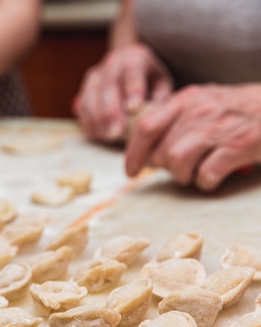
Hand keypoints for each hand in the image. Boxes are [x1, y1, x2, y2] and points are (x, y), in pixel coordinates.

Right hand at [74, 44, 172, 142]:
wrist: (130, 68)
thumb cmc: (150, 81)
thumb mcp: (162, 84)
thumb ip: (160, 99)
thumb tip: (156, 117)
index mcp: (135, 57)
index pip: (132, 70)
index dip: (132, 89)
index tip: (134, 109)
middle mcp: (112, 63)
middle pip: (107, 86)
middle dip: (110, 111)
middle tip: (116, 132)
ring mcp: (95, 76)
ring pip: (90, 97)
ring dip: (97, 120)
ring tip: (108, 137)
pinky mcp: (84, 90)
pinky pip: (82, 107)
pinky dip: (89, 122)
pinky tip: (99, 135)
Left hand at [125, 84, 260, 190]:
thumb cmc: (238, 111)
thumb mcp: (204, 104)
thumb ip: (175, 121)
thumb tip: (148, 153)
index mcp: (186, 99)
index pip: (146, 127)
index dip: (133, 154)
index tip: (130, 172)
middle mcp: (200, 110)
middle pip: (162, 151)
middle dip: (166, 168)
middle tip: (181, 170)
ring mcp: (221, 127)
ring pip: (178, 161)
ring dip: (183, 176)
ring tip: (195, 175)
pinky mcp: (241, 145)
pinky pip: (206, 173)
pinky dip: (206, 183)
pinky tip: (213, 179)